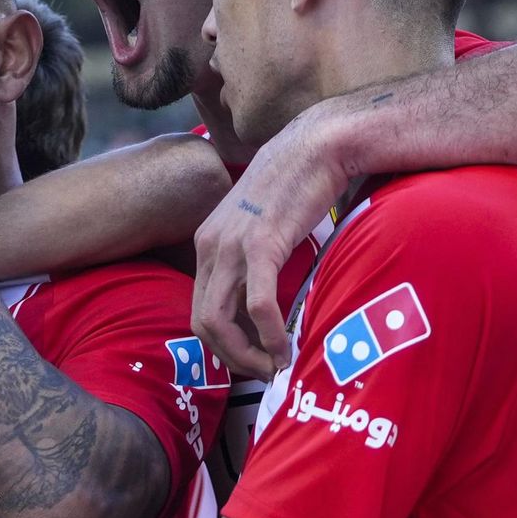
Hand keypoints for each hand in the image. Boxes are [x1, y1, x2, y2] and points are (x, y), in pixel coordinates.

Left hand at [193, 104, 345, 379]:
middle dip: (232, 359)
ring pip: (219, 322)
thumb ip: (254, 259)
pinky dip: (269, 335)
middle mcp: (210, 246)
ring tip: (276, 367)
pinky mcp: (261, 244)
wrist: (317, 144)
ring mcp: (231, 245)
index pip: (199, 309)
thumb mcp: (262, 226)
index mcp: (207, 243)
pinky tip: (286, 347)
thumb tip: (265, 302)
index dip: (223, 344)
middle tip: (265, 373)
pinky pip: (256, 305)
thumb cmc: (299, 186)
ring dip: (247, 355)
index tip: (253, 358)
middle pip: (201, 323)